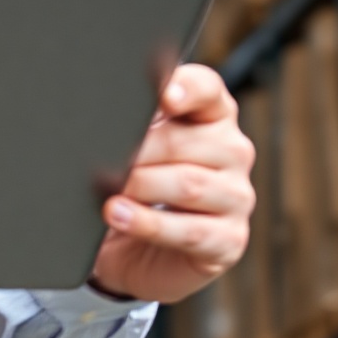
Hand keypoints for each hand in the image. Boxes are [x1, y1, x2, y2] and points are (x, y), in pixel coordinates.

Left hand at [88, 64, 254, 305]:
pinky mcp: (230, 238)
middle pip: (182, 141)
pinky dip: (147, 223)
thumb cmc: (141, 184)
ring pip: (187, 185)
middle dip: (136, 152)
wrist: (141, 248)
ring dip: (139, 187)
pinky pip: (189, 231)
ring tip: (105, 192)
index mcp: (214, 113)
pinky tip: (119, 216)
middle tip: (100, 160)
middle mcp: (233, 150)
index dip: (185, 88)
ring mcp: (237, 195)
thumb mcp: (137, 146)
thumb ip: (136, 123)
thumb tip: (110, 116)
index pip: (206, 88)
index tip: (164, 97)